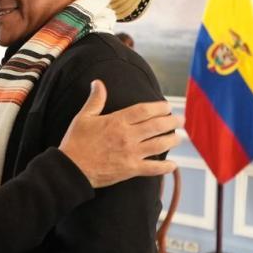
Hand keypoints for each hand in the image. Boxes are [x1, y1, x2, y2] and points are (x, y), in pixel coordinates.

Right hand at [59, 81, 181, 187]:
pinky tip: (172, 165)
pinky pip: (153, 169)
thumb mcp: (83, 117)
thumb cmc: (76, 142)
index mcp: (117, 121)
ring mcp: (131, 154)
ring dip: (172, 139)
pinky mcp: (130, 170)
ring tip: (179, 137)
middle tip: (181, 120)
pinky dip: (165, 167)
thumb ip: (95, 99)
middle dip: (172, 121)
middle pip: (157, 126)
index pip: (145, 110)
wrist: (71, 169)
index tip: (166, 106)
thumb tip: (98, 82)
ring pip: (159, 145)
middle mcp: (127, 136)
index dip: (159, 107)